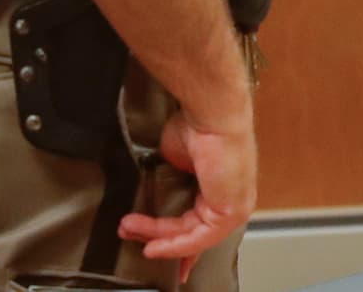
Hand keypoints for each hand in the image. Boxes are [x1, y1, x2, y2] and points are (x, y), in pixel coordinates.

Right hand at [117, 105, 256, 283]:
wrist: (212, 114)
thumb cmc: (199, 123)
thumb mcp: (176, 155)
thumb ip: (170, 175)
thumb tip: (158, 183)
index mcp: (222, 183)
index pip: (201, 221)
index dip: (178, 240)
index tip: (156, 249)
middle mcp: (232, 197)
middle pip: (191, 231)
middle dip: (157, 236)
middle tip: (129, 231)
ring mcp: (234, 207)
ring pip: (189, 235)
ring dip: (155, 235)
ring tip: (129, 228)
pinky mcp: (229, 213)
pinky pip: (197, 238)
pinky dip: (171, 245)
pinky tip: (151, 246)